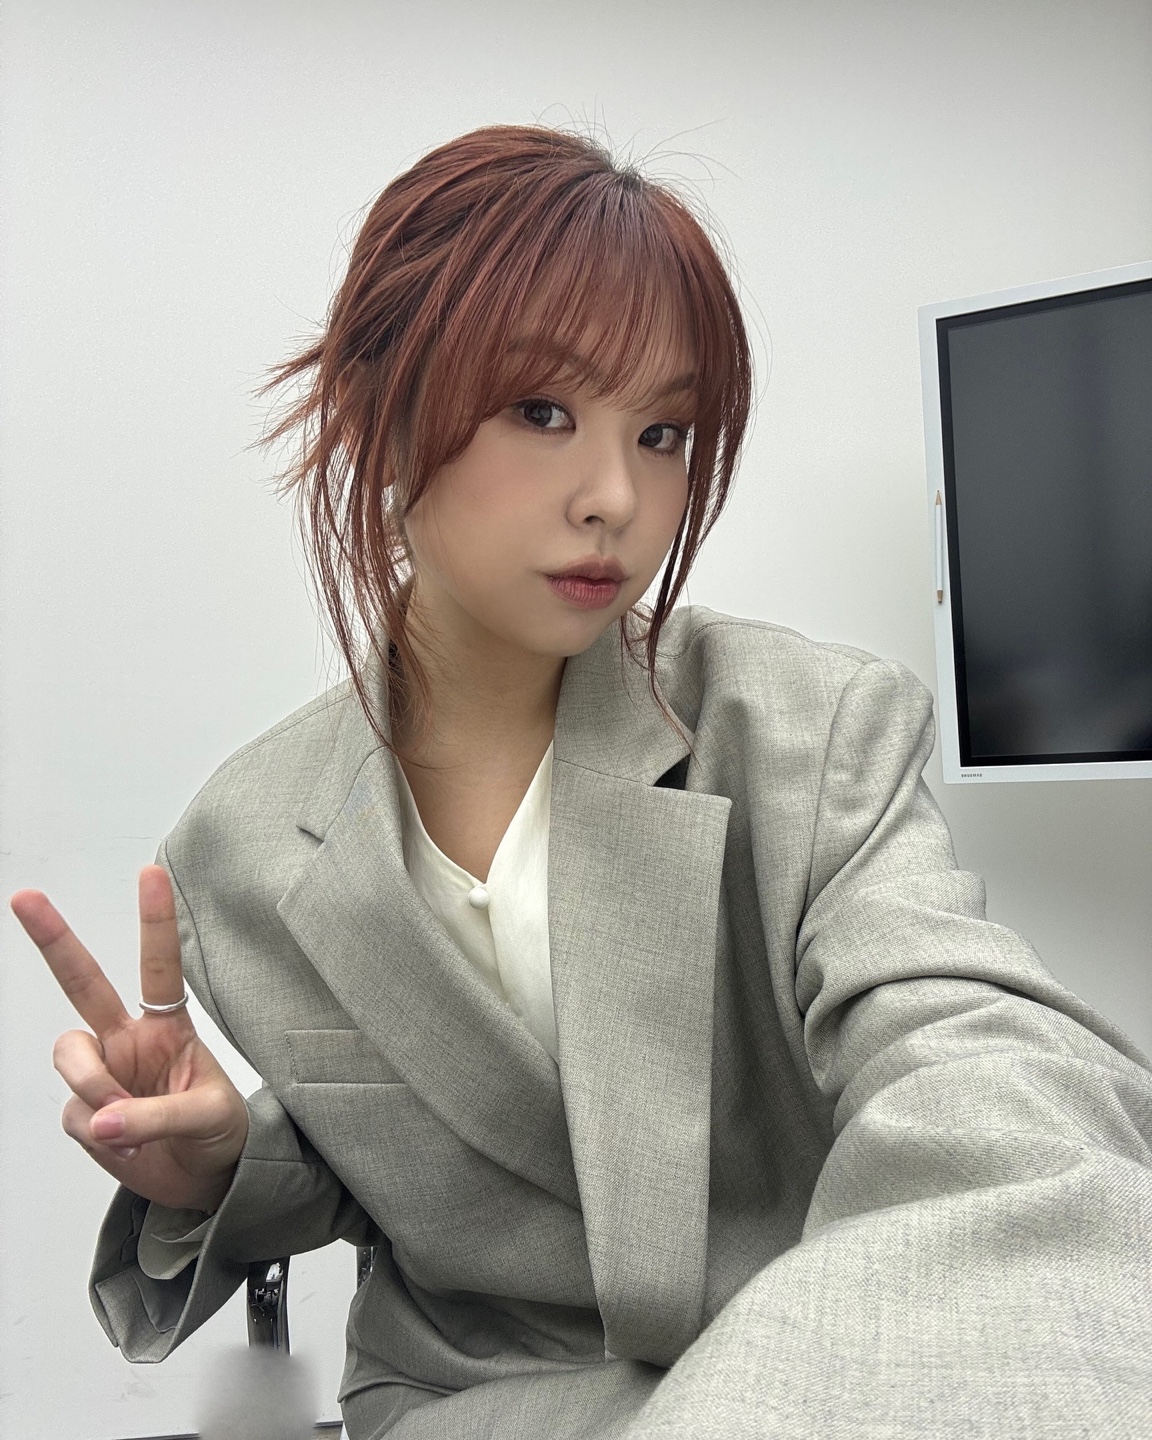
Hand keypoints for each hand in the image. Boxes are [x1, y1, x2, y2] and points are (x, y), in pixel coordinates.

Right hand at [10, 865, 249, 1212]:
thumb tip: (102, 1119)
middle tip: (25, 898)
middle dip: (52, 939)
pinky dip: (99, 1133)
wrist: (206, 1180)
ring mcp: (102, 1072)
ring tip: (126, 1124)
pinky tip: (127, 1146)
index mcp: (168, 1025)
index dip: (154, 919)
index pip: (160, 965)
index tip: (150, 873)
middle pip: (82, 982)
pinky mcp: (85, 1112)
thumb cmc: (219, 1133)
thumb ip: (158, 1114)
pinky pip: (75, 1114)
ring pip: (69, 1057)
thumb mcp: (210, 1117)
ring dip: (92, 1086)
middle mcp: (127, 1039)